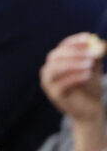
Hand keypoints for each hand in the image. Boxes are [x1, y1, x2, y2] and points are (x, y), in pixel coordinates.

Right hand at [41, 33, 106, 150]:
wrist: (91, 112)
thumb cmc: (91, 88)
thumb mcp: (94, 70)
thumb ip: (96, 57)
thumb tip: (102, 43)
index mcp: (58, 60)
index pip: (63, 46)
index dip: (75, 41)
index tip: (89, 38)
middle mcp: (50, 69)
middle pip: (57, 55)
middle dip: (75, 52)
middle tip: (92, 53)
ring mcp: (49, 82)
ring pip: (56, 68)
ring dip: (73, 63)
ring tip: (89, 64)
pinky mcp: (54, 94)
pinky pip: (61, 83)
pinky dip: (74, 77)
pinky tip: (87, 75)